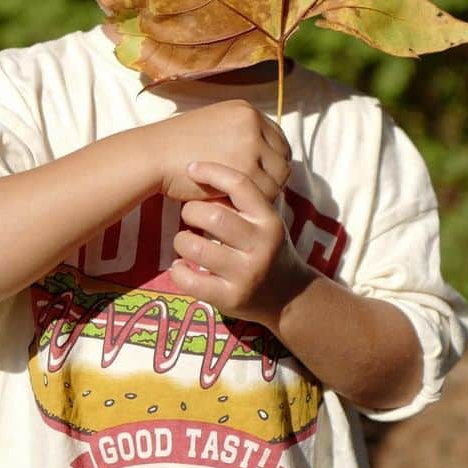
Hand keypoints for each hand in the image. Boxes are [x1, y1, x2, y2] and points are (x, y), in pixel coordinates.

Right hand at [149, 100, 290, 203]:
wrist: (153, 155)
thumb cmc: (176, 148)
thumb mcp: (213, 128)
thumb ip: (238, 137)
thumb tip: (262, 162)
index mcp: (246, 110)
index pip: (278, 139)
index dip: (273, 160)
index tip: (262, 176)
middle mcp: (252, 122)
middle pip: (282, 157)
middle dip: (273, 176)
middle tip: (255, 192)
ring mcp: (250, 144)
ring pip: (278, 177)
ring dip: (265, 191)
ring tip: (244, 199)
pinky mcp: (245, 168)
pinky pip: (265, 193)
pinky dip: (254, 202)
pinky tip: (238, 204)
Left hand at [169, 160, 312, 328]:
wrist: (289, 296)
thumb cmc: (267, 248)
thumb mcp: (265, 222)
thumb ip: (242, 203)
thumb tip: (202, 168)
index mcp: (269, 220)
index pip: (240, 185)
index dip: (211, 171)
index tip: (191, 168)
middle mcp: (261, 246)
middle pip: (213, 217)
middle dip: (191, 211)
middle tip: (189, 214)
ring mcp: (246, 274)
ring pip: (196, 248)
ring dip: (181, 240)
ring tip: (184, 241)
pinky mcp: (231, 299)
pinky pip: (191, 281)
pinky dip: (178, 270)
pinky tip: (181, 266)